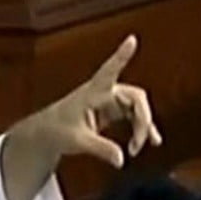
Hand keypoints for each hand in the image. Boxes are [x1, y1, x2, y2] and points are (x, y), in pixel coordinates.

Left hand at [10, 35, 161, 168]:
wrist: (48, 133)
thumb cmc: (57, 131)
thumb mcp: (76, 142)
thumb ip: (100, 149)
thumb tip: (121, 160)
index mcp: (92, 92)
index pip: (108, 71)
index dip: (121, 56)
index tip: (131, 39)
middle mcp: (104, 91)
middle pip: (135, 98)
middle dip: (141, 121)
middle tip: (136, 146)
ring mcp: (110, 100)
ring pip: (138, 108)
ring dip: (142, 127)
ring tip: (136, 149)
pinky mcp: (112, 110)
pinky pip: (134, 116)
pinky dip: (141, 129)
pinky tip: (152, 141)